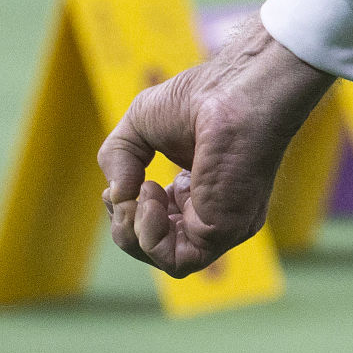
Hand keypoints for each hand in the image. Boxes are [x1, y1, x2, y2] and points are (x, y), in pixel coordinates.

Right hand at [97, 17, 334, 277]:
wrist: (235, 91)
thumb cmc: (200, 97)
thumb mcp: (138, 126)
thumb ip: (117, 160)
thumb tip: (117, 196)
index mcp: (196, 191)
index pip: (153, 224)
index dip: (125, 212)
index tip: (120, 183)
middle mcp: (211, 213)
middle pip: (154, 248)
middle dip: (125, 225)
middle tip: (127, 192)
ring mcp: (218, 226)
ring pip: (164, 260)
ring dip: (135, 233)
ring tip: (142, 193)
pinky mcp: (223, 232)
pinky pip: (177, 261)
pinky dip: (151, 237)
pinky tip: (151, 201)